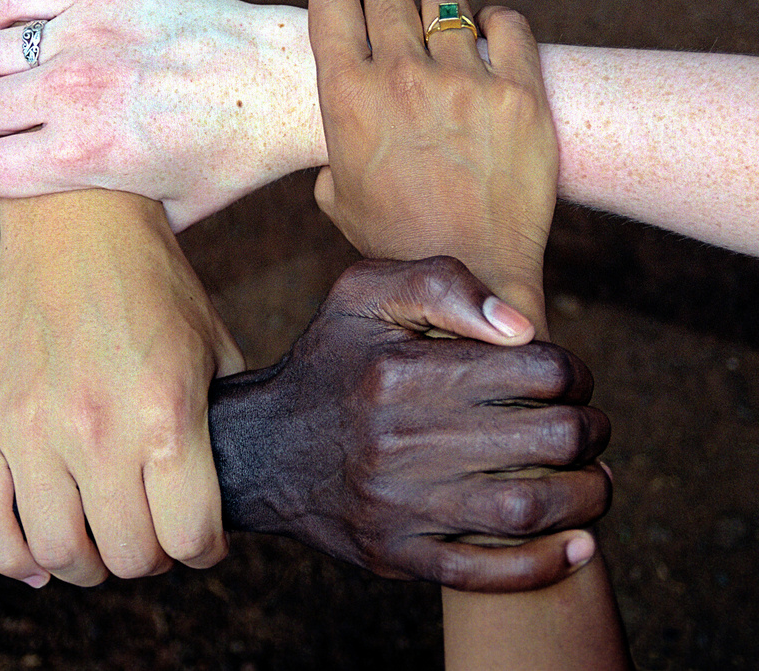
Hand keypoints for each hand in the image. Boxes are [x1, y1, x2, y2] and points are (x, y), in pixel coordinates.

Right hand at [0, 0, 320, 230]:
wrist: (285, 83)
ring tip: (12, 89)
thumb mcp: (174, 213)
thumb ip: (116, 220)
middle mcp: (72, 94)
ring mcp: (82, 35)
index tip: (1, 178)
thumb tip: (82, 228)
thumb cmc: (234, 156)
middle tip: (12, 134)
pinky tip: (6, 41)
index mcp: (84, 156)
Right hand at [0, 192, 243, 586]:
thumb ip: (223, 423)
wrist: (78, 222)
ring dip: (88, 563)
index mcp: (166, 412)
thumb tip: (222, 488)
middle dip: (151, 557)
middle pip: (126, 555)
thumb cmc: (154, 284)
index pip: (189, 537)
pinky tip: (39, 557)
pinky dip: (15, 557)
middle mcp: (96, 429)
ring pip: (58, 551)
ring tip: (101, 540)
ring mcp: (30, 427)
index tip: (202, 542)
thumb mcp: (212, 347)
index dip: (204, 551)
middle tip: (154, 535)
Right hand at [211, 256, 609, 592]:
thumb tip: (521, 327)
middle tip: (590, 427)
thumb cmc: (328, 362)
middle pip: (548, 439)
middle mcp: (400, 439)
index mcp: (401, 371)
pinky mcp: (396, 554)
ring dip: (586, 497)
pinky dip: (545, 565)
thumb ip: (440, 283)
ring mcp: (398, 504)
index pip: (537, 371)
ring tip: (594, 481)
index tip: (570, 379)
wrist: (263, 448)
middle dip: (591, 431)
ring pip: (528, 509)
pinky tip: (578, 546)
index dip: (574, 372)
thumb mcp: (361, 294)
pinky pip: (486, 572)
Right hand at [309, 0, 557, 315]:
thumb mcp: (338, 198)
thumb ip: (333, 146)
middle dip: (388, 6)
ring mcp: (464, 81)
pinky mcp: (519, 92)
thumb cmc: (398, 243)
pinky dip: (498, 27)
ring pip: (447, 1)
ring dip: (443, 19)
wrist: (471, 277)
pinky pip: (509, 23)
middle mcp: (401, 77)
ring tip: (450, 50)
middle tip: (401, 36)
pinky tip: (492, 48)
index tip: (350, 13)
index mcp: (346, 96)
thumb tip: (346, 128)